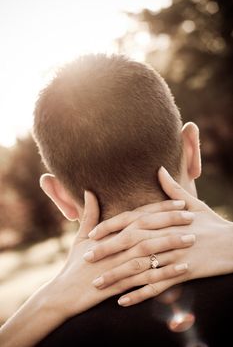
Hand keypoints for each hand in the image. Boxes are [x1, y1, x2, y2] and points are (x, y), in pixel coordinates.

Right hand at [50, 191, 195, 317]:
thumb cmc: (74, 264)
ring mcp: (120, 265)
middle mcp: (117, 246)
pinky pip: (149, 277)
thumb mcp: (80, 236)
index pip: (139, 215)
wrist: (65, 293)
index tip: (179, 202)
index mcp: (110, 233)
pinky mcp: (123, 284)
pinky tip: (184, 268)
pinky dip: (167, 272)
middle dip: (170, 221)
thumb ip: (89, 214)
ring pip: (150, 251)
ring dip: (172, 244)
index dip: (160, 207)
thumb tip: (88, 191)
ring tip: (191, 239)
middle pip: (147, 229)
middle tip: (191, 216)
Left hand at [84, 167, 232, 305]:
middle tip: (87, 258)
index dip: (111, 227)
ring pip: (141, 266)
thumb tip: (159, 169)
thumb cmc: (212, 223)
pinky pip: (158, 286)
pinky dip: (140, 294)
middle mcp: (167, 236)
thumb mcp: (194, 203)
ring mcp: (174, 256)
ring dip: (118, 276)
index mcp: (166, 219)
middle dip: (108, 251)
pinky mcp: (184, 273)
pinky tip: (123, 301)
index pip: (133, 221)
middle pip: (132, 243)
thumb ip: (172, 189)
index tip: (92, 233)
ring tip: (98, 284)